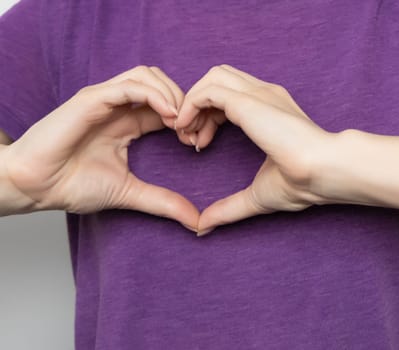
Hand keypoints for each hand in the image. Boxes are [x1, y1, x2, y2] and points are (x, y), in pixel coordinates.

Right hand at [3, 66, 198, 229]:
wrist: (36, 187)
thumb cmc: (74, 186)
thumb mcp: (130, 193)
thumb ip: (163, 202)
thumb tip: (196, 221)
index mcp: (128, 123)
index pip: (166, 105)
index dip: (186, 118)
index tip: (197, 142)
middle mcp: (118, 107)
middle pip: (160, 82)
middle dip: (183, 100)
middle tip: (192, 129)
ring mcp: (104, 100)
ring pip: (147, 76)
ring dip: (172, 94)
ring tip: (180, 122)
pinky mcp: (92, 99)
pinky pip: (129, 86)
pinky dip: (154, 95)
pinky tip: (168, 115)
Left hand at [177, 65, 334, 234]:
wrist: (323, 172)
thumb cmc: (303, 183)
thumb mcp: (257, 195)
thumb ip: (229, 207)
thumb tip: (203, 227)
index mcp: (271, 109)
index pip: (230, 96)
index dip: (208, 117)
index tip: (201, 146)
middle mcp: (264, 95)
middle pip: (219, 79)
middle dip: (198, 105)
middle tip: (191, 139)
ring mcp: (258, 93)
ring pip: (212, 77)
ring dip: (192, 102)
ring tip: (187, 134)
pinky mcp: (248, 100)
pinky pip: (208, 90)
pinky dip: (191, 104)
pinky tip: (187, 129)